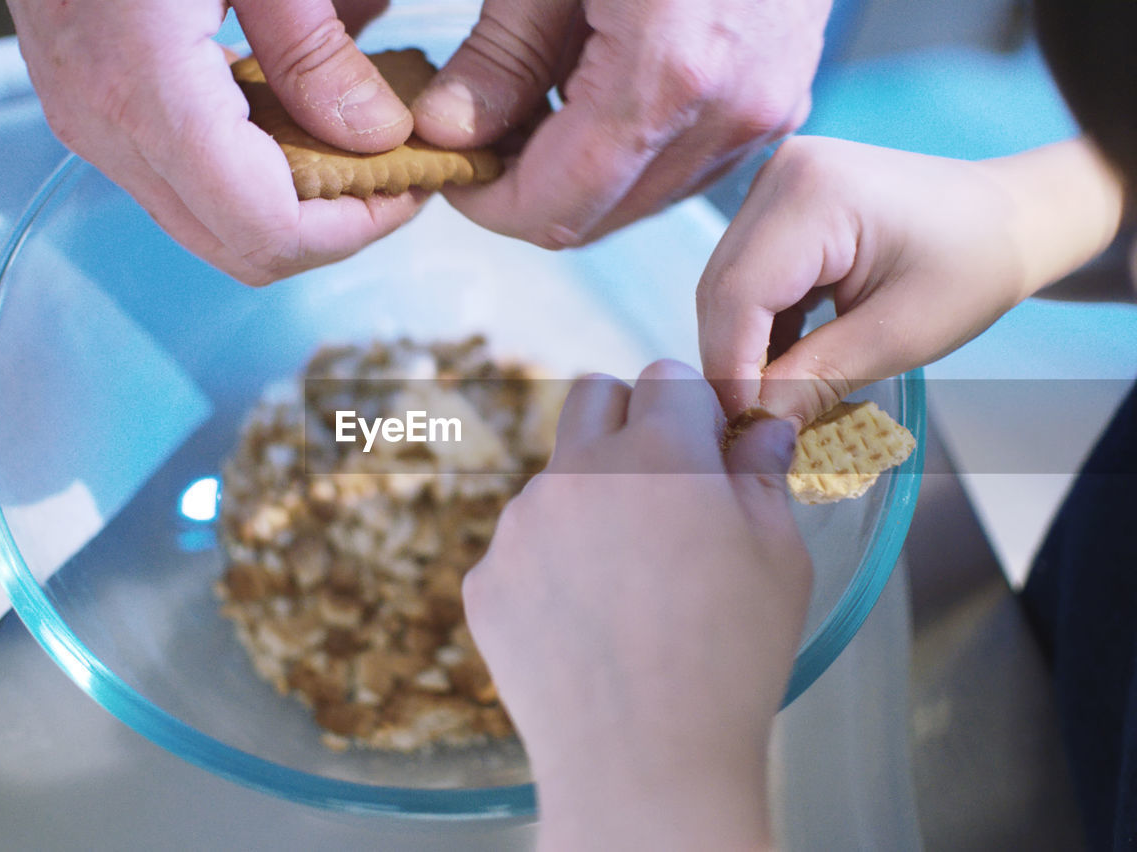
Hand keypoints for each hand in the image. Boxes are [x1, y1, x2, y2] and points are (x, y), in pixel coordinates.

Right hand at [8, 0, 424, 284]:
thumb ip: (315, 50)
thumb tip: (378, 136)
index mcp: (147, 92)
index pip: (268, 231)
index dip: (355, 227)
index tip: (411, 185)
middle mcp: (106, 128)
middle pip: (241, 249)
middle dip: (332, 227)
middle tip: (394, 175)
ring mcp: (89, 124)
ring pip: (210, 225)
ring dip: (293, 205)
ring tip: (354, 150)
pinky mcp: (89, 108)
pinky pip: (181, 181)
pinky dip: (250, 174)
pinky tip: (293, 122)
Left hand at [409, 0, 829, 248]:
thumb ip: (501, 55)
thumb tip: (450, 132)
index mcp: (669, 74)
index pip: (556, 206)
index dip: (488, 204)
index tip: (452, 166)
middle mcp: (730, 112)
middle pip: (598, 217)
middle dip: (528, 191)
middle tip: (483, 132)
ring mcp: (765, 112)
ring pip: (641, 200)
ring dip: (579, 174)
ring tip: (541, 99)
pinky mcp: (780, 101)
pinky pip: (686, 165)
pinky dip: (630, 151)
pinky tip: (598, 87)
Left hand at [464, 359, 809, 849]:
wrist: (643, 763)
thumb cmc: (729, 659)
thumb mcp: (778, 557)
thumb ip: (761, 475)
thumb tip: (761, 432)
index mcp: (657, 452)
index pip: (664, 378)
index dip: (692, 412)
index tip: (706, 451)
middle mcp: (576, 471)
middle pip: (592, 396)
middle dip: (628, 420)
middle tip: (660, 485)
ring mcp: (520, 525)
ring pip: (554, 477)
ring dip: (588, 501)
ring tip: (627, 582)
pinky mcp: (486, 578)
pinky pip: (520, 545)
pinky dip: (550, 565)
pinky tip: (585, 621)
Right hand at [696, 136, 1125, 425]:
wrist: (1011, 218)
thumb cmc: (975, 266)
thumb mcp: (900, 336)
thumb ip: (816, 379)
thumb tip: (757, 429)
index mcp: (811, 193)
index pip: (738, 296)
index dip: (732, 369)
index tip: (748, 432)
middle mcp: (780, 174)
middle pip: (722, 289)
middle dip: (733, 362)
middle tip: (757, 427)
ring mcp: (776, 183)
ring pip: (727, 286)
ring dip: (742, 347)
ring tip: (773, 400)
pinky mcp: (780, 203)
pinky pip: (747, 275)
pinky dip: (759, 325)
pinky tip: (787, 361)